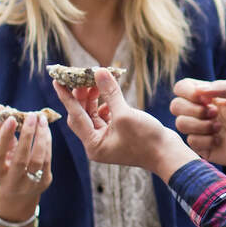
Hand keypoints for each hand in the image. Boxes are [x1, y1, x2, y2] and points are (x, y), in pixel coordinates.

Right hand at [0, 105, 54, 218]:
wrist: (19, 194)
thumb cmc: (8, 164)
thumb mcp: (3, 150)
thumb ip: (1, 129)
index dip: (4, 136)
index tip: (11, 117)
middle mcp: (11, 182)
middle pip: (21, 159)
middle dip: (27, 135)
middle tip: (32, 115)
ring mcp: (29, 184)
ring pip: (38, 159)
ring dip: (41, 137)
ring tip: (42, 120)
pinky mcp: (44, 182)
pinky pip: (47, 160)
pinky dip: (47, 143)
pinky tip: (46, 130)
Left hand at [52, 69, 187, 174]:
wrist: (168, 154)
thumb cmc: (147, 140)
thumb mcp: (125, 114)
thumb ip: (109, 93)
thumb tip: (98, 72)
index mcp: (93, 145)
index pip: (75, 115)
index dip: (66, 96)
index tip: (57, 79)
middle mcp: (97, 144)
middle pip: (82, 115)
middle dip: (81, 95)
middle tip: (82, 75)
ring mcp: (107, 140)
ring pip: (93, 114)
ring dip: (94, 97)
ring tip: (97, 80)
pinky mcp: (117, 134)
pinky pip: (105, 116)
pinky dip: (105, 103)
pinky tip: (109, 92)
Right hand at [170, 78, 225, 170]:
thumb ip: (221, 85)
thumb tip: (198, 91)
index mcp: (203, 94)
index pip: (180, 87)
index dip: (188, 93)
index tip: (207, 98)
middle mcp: (196, 110)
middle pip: (175, 106)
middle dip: (195, 110)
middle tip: (215, 113)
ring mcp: (197, 128)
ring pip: (180, 124)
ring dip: (202, 126)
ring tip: (219, 127)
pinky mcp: (199, 146)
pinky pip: (191, 141)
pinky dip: (207, 140)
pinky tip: (219, 140)